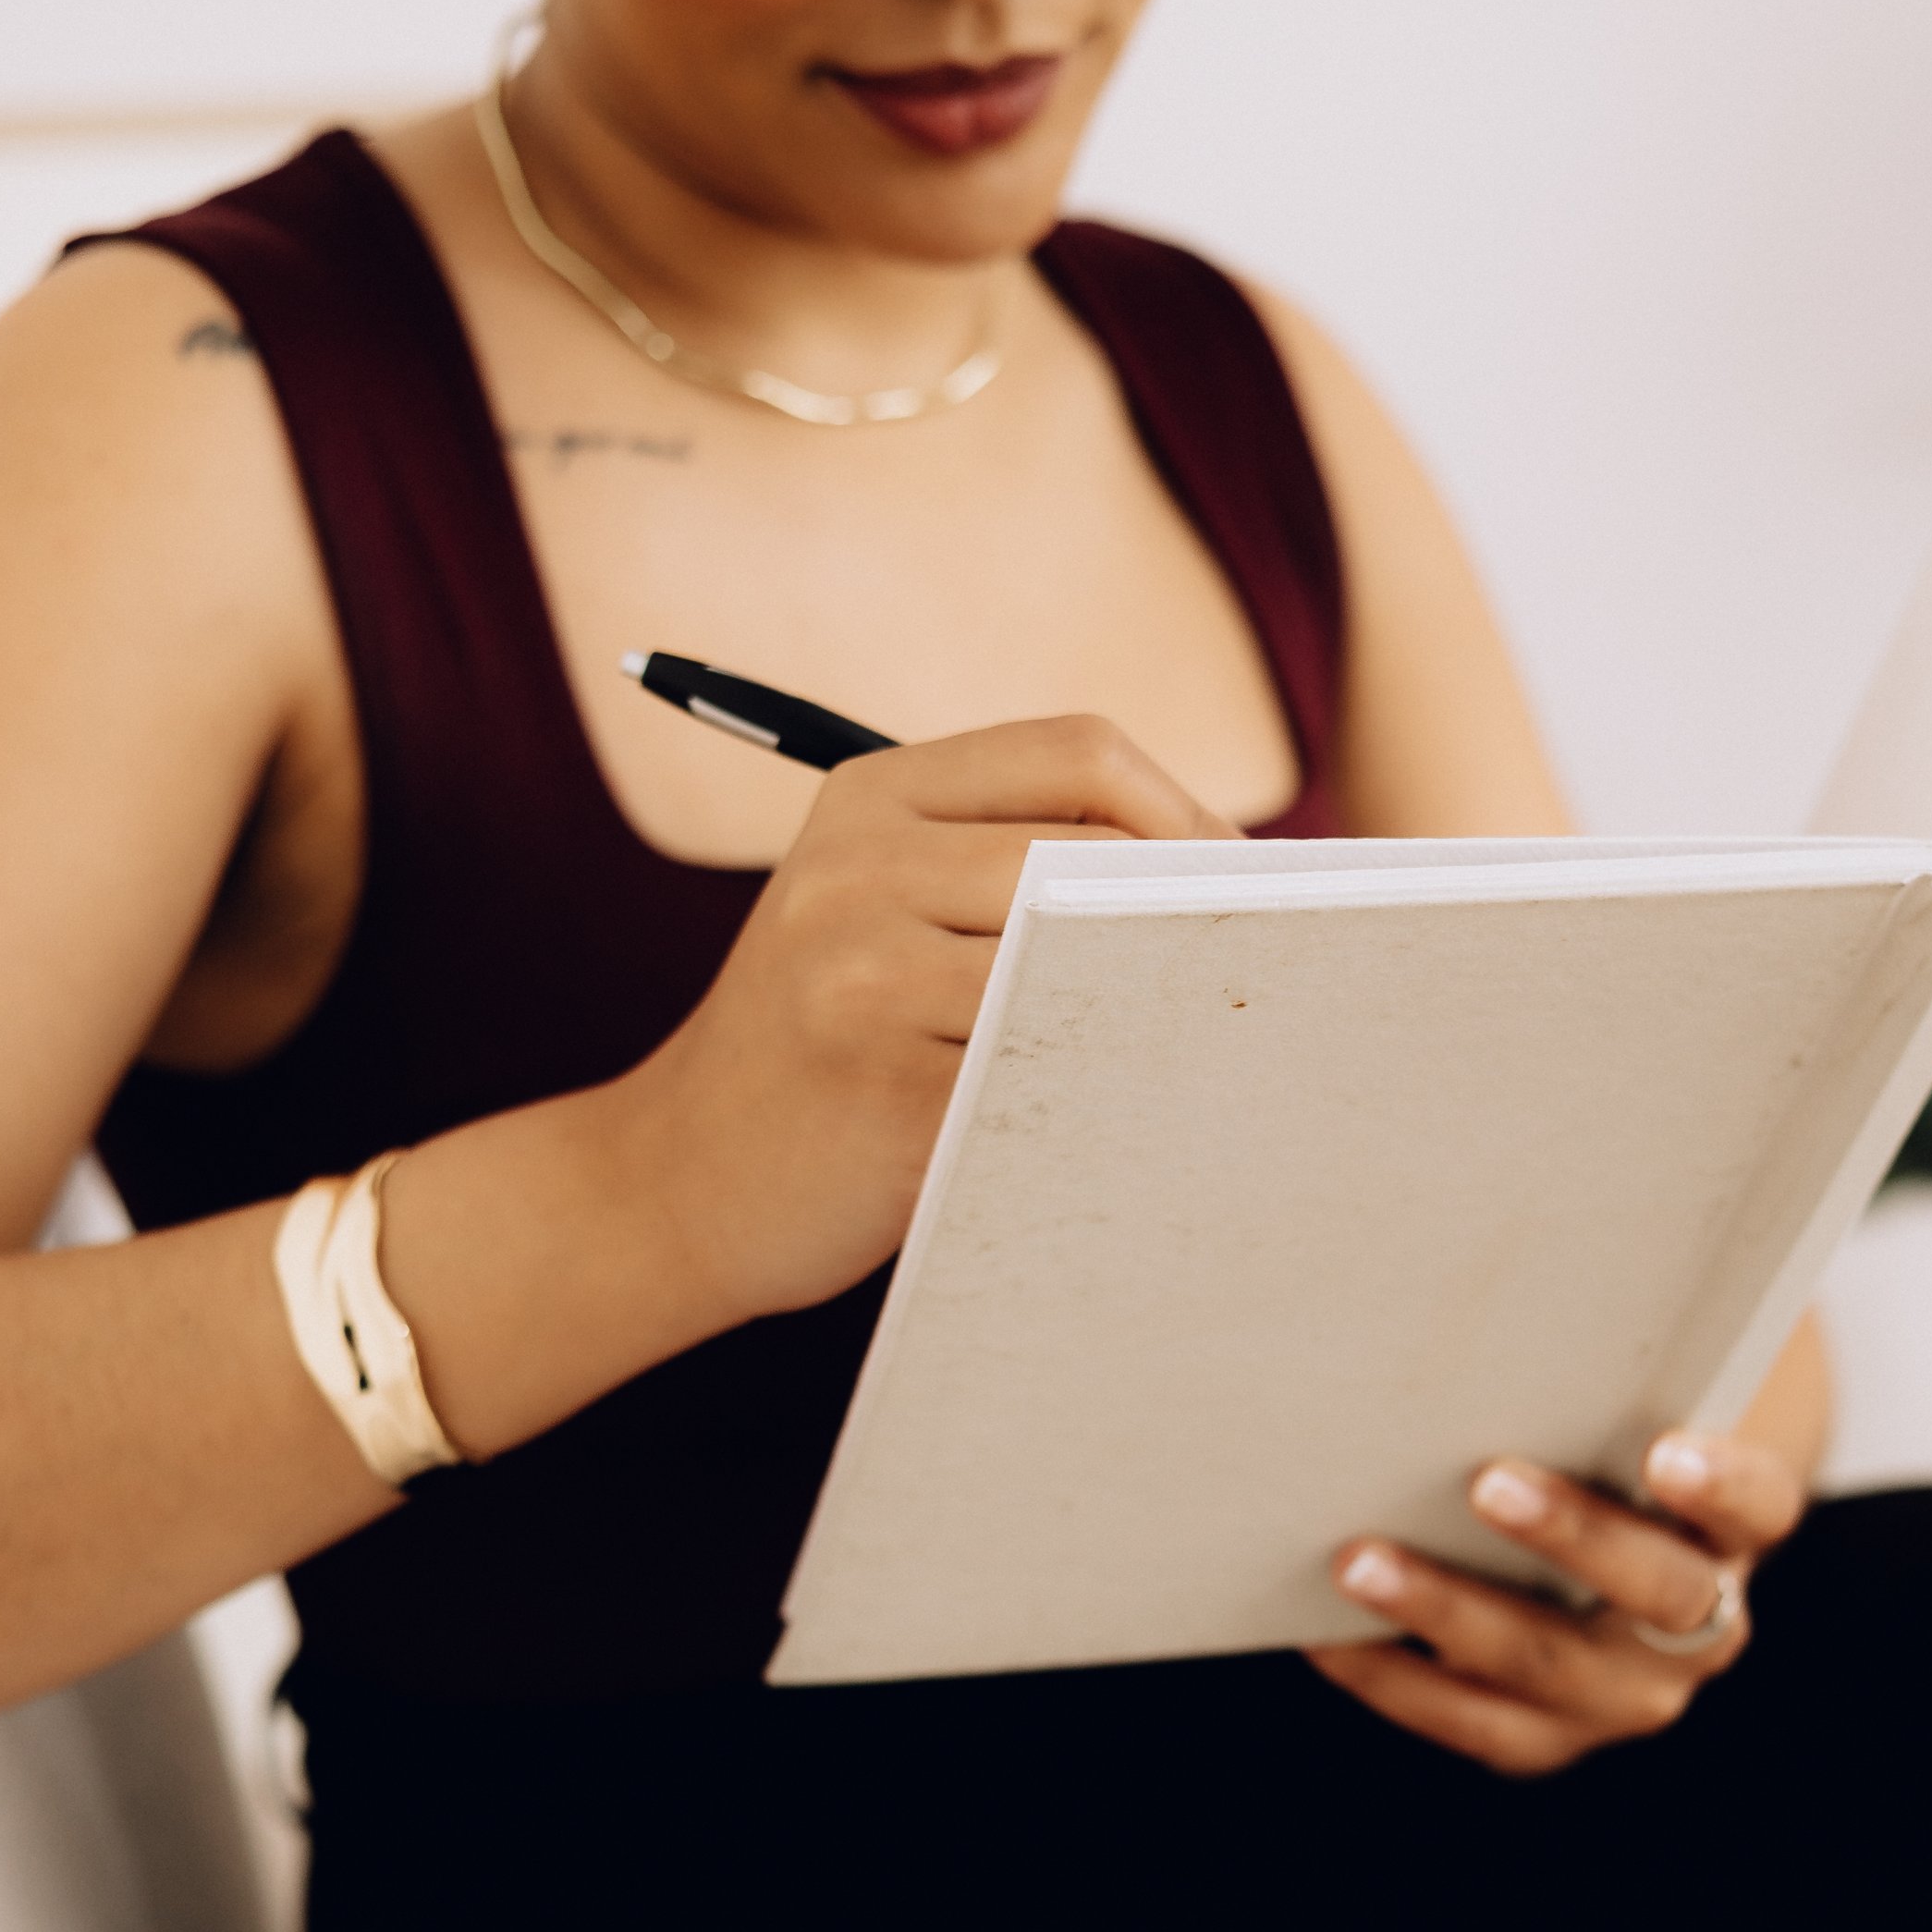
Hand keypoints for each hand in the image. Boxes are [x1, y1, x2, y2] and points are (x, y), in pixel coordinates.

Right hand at [632, 716, 1235, 1329]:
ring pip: (1084, 965)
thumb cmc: (814, 1052)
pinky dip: (1108, 1091)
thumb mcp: (869, 911)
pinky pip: (1048, 1073)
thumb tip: (1219, 874)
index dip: (1185, 812)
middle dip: (1188, 916)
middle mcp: (858, 867)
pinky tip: (1134, 1116)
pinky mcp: (885, 1087)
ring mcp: (864, 975)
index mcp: (870, 798)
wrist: (673, 1181)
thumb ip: (1002, 869)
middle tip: (1258, 976)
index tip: (1238, 882)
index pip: (1078, 751)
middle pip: (1096, 854)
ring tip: (1203, 1048)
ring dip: (1159, 1009)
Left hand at [1308, 1428, 1805, 1775]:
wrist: (1592, 1570)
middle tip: (1485, 1483)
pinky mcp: (1546, 1739)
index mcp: (1736, 1535)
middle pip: (1656, 1593)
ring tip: (1359, 1563)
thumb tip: (1483, 1281)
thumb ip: (1592, 1391)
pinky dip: (1392, 1676)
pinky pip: (1470, 1721)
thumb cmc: (1594, 1461)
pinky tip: (1324, 1632)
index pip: (1757, 1506)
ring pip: (1547, 1668)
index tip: (1665, 1453)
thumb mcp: (1615, 1425)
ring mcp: (1624, 1696)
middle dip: (1568, 1538)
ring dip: (1446, 1613)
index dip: (1721, 1485)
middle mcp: (1701, 1630)